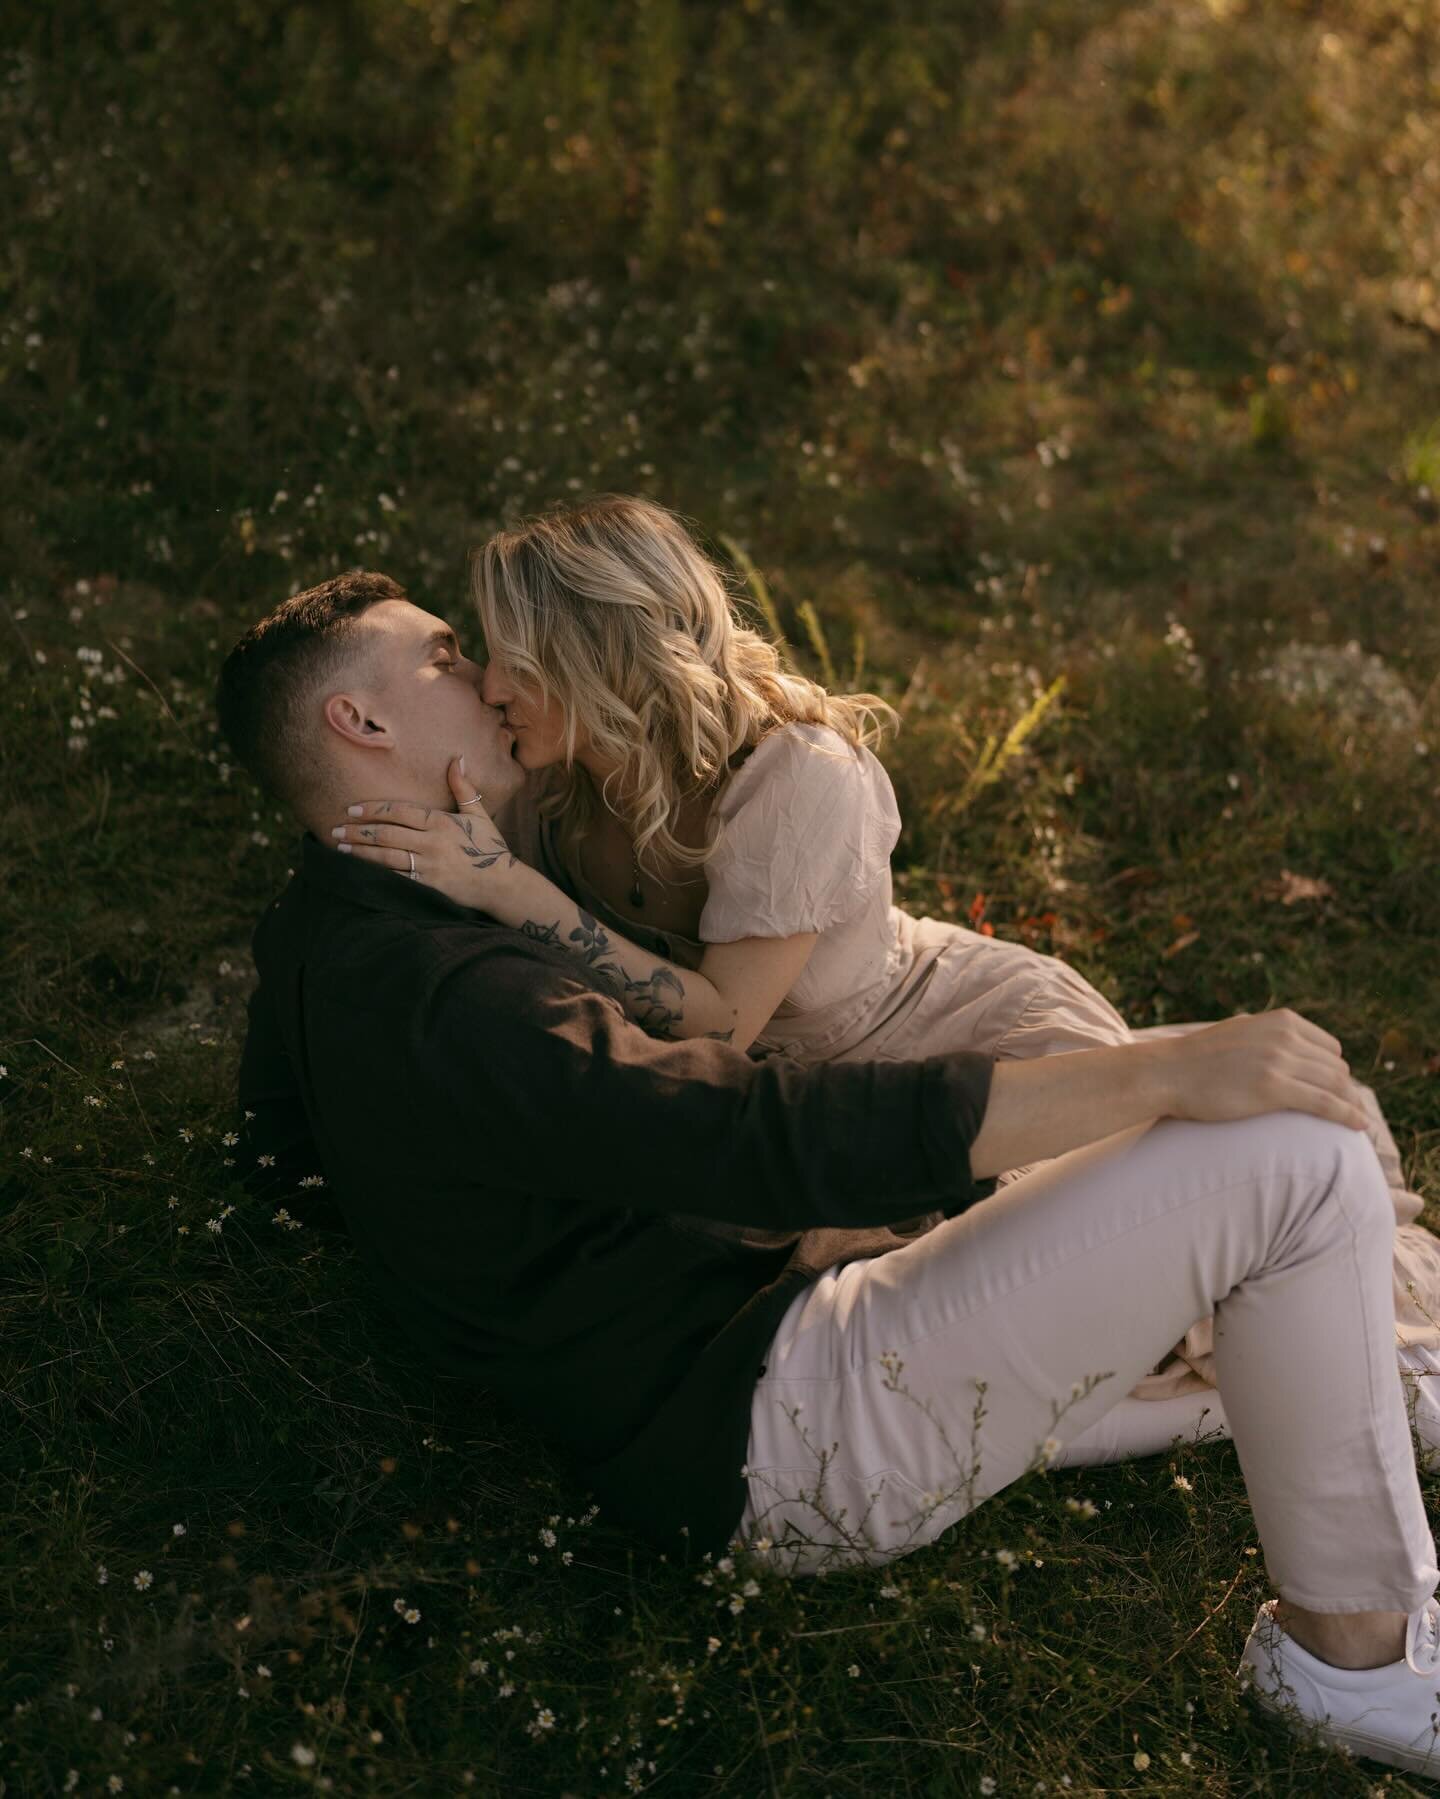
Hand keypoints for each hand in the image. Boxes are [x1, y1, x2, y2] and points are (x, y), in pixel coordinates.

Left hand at [328, 758, 517, 906]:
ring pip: (385, 856)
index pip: (399, 811)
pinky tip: (357, 869)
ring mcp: (428, 866)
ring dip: (360, 851)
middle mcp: (432, 842)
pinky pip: (395, 878)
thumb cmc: (489, 848)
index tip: (352, 809)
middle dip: (357, 830)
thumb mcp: (478, 815)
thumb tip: (457, 759)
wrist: (501, 884)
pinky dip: (374, 872)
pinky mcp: (426, 886)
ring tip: (339, 846)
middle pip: (386, 833)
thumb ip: (463, 788)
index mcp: (441, 822)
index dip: (373, 809)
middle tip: (334, 827)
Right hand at [1160, 1009, 1368, 1131]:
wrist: (1167, 1073)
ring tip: (1357, 1121)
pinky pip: (1325, 1103)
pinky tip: (1358, 1125)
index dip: (1334, 1071)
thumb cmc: (1199, 1060)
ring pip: (1336, 1085)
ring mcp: (1279, 1061)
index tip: (1335, 1091)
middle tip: (1348, 1111)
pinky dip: (1348, 1115)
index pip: (1329, 1047)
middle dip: (1344, 1090)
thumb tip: (1293, 1048)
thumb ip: (1270, 1036)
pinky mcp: (1273, 1088)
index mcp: (1280, 1020)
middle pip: (1336, 1067)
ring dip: (1351, 1104)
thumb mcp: (1242, 1033)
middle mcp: (1285, 1036)